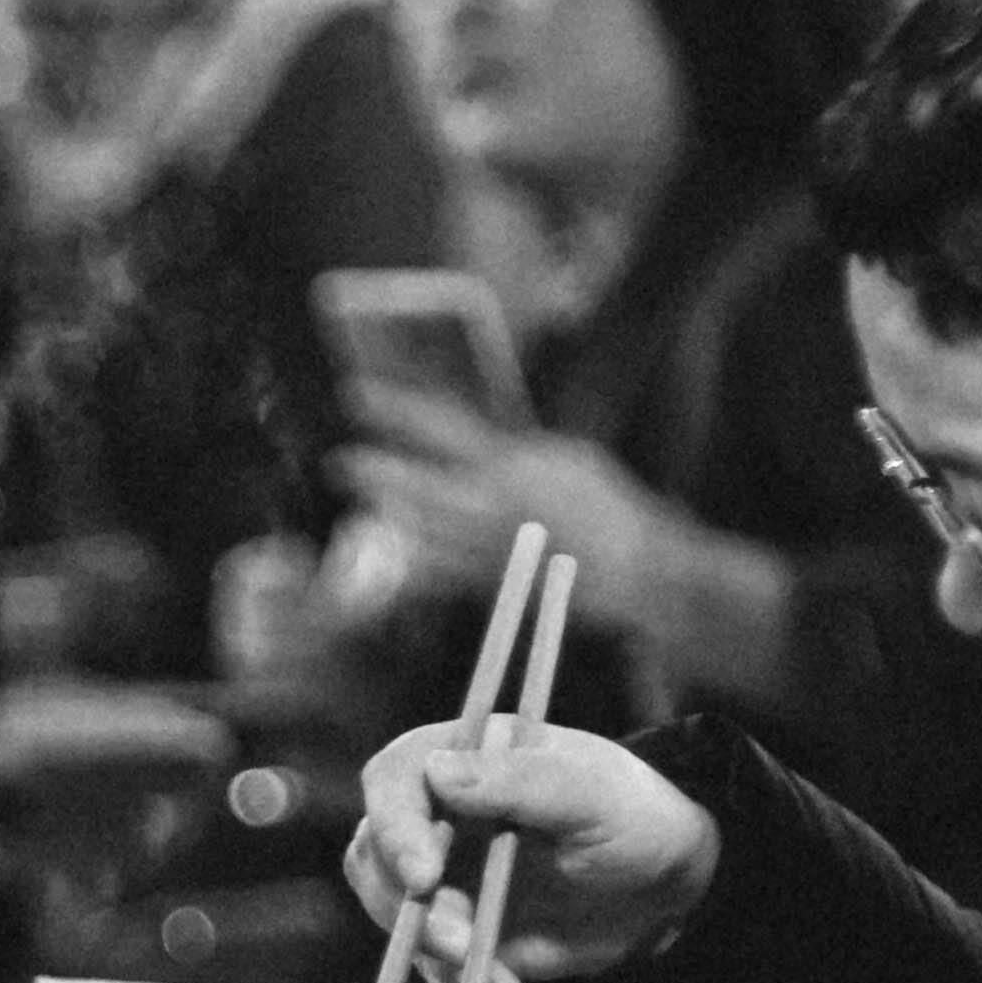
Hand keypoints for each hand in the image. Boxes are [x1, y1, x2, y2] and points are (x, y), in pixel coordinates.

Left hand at [336, 379, 664, 613]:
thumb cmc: (610, 509)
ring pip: (418, 532)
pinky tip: (399, 555)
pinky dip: (414, 566)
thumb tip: (480, 442)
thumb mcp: (569, 458)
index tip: (355, 395)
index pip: (439, 427)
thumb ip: (517, 450)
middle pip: (414, 487)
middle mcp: (492, 509)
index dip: (392, 411)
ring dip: (390, 516)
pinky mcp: (492, 586)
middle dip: (375, 473)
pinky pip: (437, 576)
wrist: (640, 572)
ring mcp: (488, 551)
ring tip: (368, 504)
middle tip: (341, 462)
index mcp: (513, 467)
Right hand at [343, 712, 717, 982]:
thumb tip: (437, 771)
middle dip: (412, 909)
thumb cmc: (634, 817)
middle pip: (377, 858)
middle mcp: (438, 818)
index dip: (394, 826)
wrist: (665, 886)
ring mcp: (445, 880)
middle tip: (461, 944)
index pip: (395, 780)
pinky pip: (435, 968)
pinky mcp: (460, 933)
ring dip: (439, 959)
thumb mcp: (592, 793)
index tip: (423, 875)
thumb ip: (521, 780)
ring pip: (400, 921)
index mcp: (463, 760)